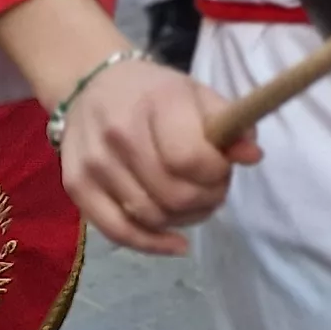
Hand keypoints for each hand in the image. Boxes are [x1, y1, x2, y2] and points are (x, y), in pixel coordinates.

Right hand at [57, 54, 254, 255]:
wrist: (89, 85)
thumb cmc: (154, 92)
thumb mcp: (198, 95)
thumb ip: (229, 125)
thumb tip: (253, 156)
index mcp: (156, 103)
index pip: (190, 158)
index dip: (216, 174)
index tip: (222, 169)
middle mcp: (120, 133)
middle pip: (173, 194)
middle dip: (206, 200)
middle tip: (213, 190)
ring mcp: (95, 163)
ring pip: (151, 216)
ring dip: (184, 220)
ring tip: (194, 204)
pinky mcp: (76, 186)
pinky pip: (118, 231)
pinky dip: (152, 244)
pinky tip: (175, 243)